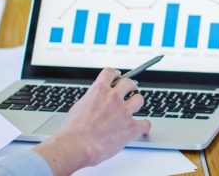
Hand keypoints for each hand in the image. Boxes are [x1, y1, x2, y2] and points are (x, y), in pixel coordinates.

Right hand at [34, 68, 150, 175]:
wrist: (76, 145)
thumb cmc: (72, 131)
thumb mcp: (78, 107)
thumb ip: (91, 100)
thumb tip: (94, 102)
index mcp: (99, 91)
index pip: (110, 73)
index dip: (115, 74)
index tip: (117, 77)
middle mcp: (114, 98)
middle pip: (129, 83)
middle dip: (130, 87)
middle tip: (129, 92)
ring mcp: (124, 111)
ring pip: (139, 99)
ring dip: (137, 103)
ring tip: (133, 108)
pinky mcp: (131, 126)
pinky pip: (145, 123)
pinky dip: (144, 126)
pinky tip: (142, 128)